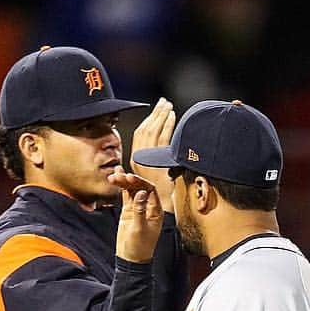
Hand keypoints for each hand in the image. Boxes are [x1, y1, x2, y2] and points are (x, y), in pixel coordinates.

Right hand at [110, 165, 163, 262]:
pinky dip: (121, 188)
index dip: (141, 183)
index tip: (130, 178)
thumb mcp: (139, 228)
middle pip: (141, 188)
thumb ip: (139, 210)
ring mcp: (138, 209)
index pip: (151, 191)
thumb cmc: (139, 247)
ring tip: (114, 176)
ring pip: (132, 191)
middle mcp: (149, 208)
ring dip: (124, 182)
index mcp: (156, 212)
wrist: (131, 258)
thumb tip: (141, 193)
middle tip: (120, 175)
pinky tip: (116, 178)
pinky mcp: (129, 212)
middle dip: (131, 180)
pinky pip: (126, 196)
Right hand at [130, 97, 175, 212]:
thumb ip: (154, 163)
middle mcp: (139, 156)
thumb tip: (163, 152)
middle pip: (146, 129)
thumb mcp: (154, 177)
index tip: (157, 111)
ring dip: (161, 116)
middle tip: (164, 102)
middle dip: (155, 114)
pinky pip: (161, 137)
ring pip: (153, 130)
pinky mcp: (156, 159)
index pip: (141, 134)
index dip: (149, 120)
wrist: (160, 208)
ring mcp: (147, 157)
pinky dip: (167, 125)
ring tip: (169, 105)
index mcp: (137, 159)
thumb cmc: (160, 197)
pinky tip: (173, 116)